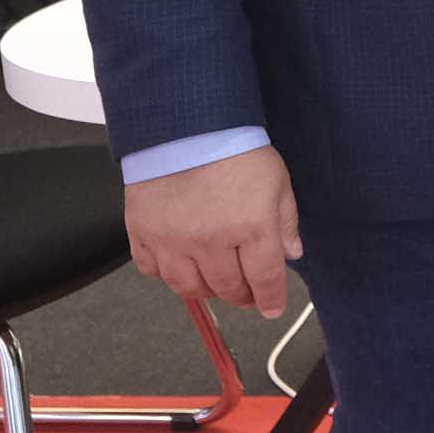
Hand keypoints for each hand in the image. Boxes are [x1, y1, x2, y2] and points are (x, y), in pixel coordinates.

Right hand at [125, 144, 299, 318]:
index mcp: (251, 227)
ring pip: (188, 287)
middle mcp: (210, 240)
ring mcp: (172, 240)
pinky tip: (179, 264)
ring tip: (215, 281)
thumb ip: (285, 221)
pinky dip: (165, 274)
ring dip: (205, 290)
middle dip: (241, 295)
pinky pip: (151, 270)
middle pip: (227, 288)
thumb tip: (291, 254)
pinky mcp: (142, 232)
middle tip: (246, 292)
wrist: (183, 124)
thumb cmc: (234, 147)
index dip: (270, 299)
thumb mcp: (276, 180)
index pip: (265, 279)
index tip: (271, 308)